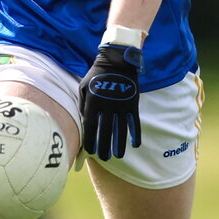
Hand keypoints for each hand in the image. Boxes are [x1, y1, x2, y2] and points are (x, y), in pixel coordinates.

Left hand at [78, 45, 142, 159]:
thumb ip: (83, 105)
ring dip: (119, 144)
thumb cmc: (96, 74)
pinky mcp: (133, 103)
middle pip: (105, 131)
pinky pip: (135, 122)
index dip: (90, 140)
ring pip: (120, 130)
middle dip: (104, 147)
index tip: (90, 152)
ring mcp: (121, 105)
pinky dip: (135, 134)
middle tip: (104, 158)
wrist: (117, 60)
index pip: (90, 126)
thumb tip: (84, 123)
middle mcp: (107, 106)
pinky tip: (135, 145)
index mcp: (93, 102)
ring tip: (118, 156)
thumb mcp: (84, 87)